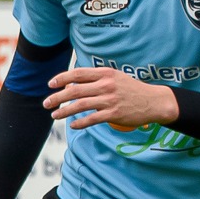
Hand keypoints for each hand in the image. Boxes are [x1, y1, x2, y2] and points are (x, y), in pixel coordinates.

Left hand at [45, 67, 179, 130]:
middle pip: (74, 91)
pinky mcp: (114, 114)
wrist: (154, 101)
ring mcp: (110, 100)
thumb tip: (71, 85)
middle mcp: (106, 85)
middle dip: (57, 97)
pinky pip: (91, 119)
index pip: (77, 74)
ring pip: (80, 105)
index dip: (61, 78)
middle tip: (46, 103)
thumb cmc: (131, 89)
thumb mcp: (115, 77)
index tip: (50, 85)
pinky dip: (79, 123)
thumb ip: (95, 79)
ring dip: (64, 111)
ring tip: (54, 115)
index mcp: (105, 73)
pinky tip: (72, 125)